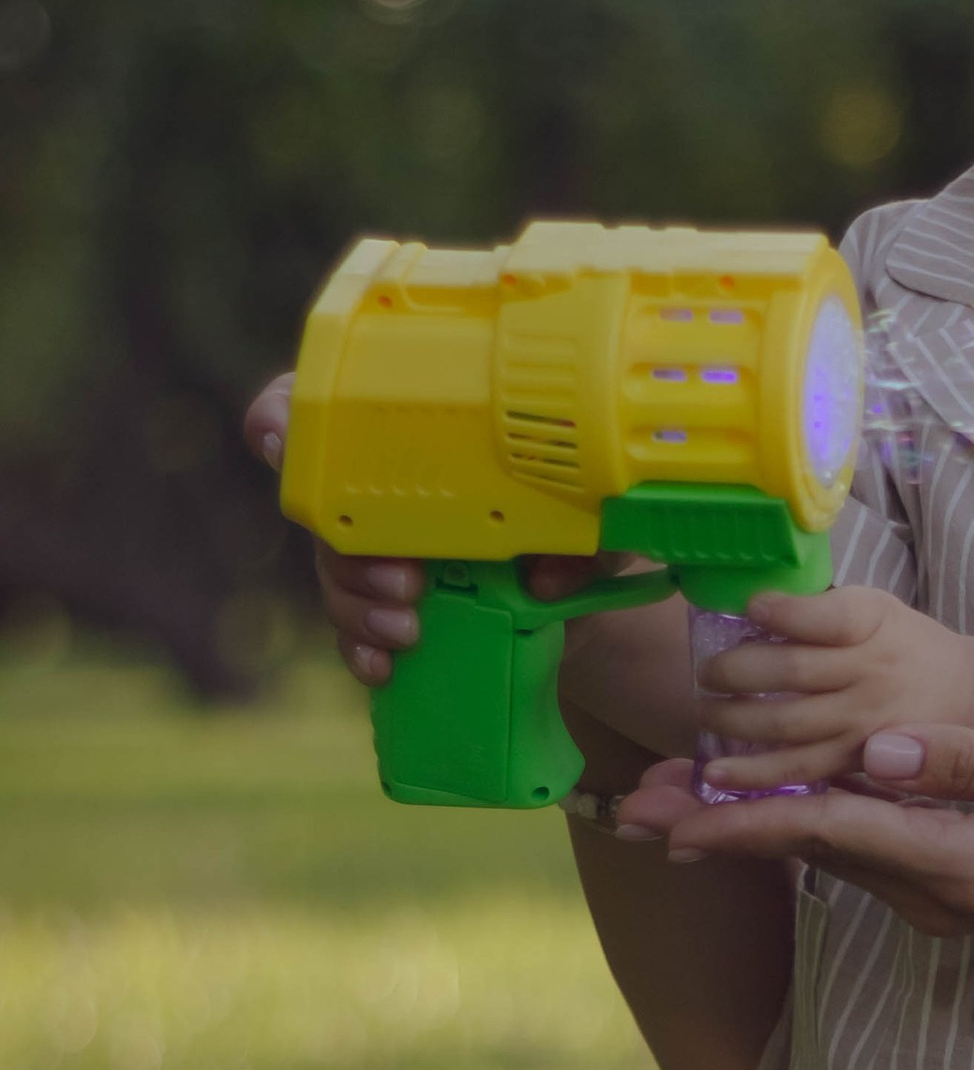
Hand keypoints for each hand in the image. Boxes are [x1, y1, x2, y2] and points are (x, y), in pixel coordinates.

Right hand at [242, 368, 616, 691]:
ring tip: (408, 631)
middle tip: (407, 583)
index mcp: (422, 440)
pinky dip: (361, 649)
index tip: (279, 442)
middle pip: (325, 506)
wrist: (576, 596)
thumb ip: (583, 538)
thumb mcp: (597, 526)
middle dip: (351, 548)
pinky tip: (383, 668)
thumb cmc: (578, 530)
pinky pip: (351, 628)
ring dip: (359, 604)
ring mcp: (376, 549)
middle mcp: (383, 487)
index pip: (324, 401)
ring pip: (334, 570)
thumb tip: (543, 576)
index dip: (283, 412)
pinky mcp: (383, 606)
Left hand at [611, 720, 973, 1065]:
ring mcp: (945, 896)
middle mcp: (939, 892)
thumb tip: (876, 752)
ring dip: (748, 832)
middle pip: (808, 854)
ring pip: (826, 857)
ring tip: (669, 807)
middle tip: (633, 806)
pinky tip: (762, 809)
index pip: (832, 835)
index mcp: (963, 861)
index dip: (744, 820)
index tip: (673, 812)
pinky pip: (859, 856)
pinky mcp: (952, 884)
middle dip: (718, 829)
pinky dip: (799, 831)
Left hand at [690, 583, 973, 790]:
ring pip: (788, 724)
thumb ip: (819, 608)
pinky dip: (754, 773)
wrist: (959, 694)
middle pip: (793, 671)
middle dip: (736, 671)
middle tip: (707, 673)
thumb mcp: (874, 607)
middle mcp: (874, 673)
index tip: (752, 606)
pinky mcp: (858, 761)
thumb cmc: (898, 644)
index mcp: (875, 623)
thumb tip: (744, 606)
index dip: (785, 612)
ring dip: (734, 720)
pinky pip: (800, 770)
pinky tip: (717, 773)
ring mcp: (866, 723)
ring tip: (707, 712)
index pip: (828, 617)